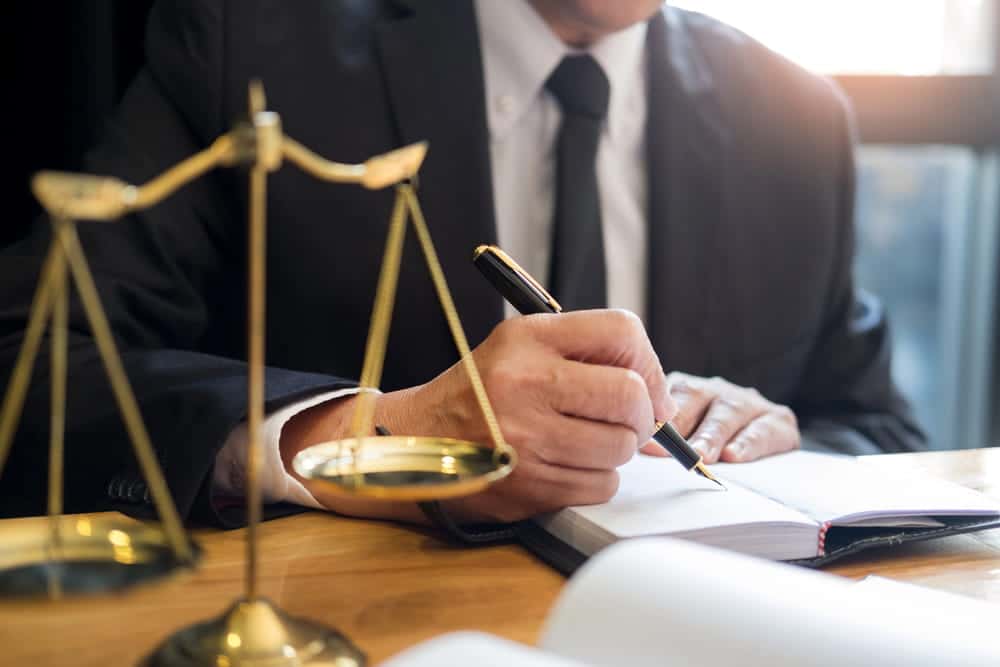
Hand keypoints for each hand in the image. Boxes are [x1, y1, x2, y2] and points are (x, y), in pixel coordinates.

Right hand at [281, 310, 674, 523]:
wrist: (414, 442)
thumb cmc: (479, 394)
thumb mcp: (518, 348)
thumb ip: (585, 354)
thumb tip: (662, 399)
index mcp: (526, 338)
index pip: (620, 331)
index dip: (648, 361)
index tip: (645, 385)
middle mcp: (524, 383)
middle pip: (629, 395)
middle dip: (642, 415)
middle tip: (627, 422)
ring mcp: (525, 438)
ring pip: (620, 447)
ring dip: (615, 450)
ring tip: (585, 442)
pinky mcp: (528, 486)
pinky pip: (601, 485)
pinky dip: (596, 479)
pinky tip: (566, 466)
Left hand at [641, 373, 798, 463]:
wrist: (765, 449)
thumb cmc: (706, 447)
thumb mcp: (682, 439)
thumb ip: (662, 440)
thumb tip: (634, 451)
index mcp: (686, 390)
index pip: (666, 397)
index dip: (655, 419)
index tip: (643, 441)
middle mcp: (716, 390)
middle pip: (695, 400)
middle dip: (679, 426)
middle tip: (665, 448)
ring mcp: (749, 402)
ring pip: (728, 413)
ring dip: (711, 435)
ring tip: (700, 457)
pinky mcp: (780, 420)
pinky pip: (764, 428)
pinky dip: (749, 442)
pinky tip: (734, 457)